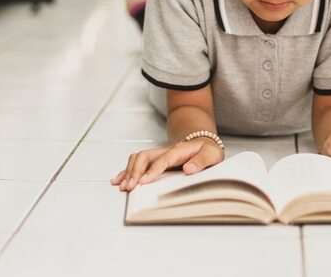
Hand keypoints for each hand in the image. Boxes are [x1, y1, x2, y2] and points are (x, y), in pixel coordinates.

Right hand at [110, 138, 225, 191]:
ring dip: (129, 171)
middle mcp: (166, 151)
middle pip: (145, 157)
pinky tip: (118, 180)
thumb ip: (201, 162)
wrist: (206, 144)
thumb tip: (188, 169)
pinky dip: (126, 171)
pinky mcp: (155, 160)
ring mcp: (159, 154)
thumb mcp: (212, 155)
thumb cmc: (208, 151)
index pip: (163, 160)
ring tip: (122, 186)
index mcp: (179, 150)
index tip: (143, 181)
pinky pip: (137, 163)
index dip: (152, 170)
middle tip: (130, 187)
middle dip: (135, 171)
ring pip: (138, 158)